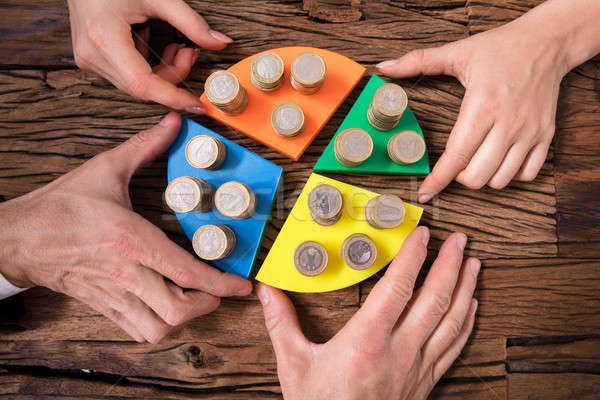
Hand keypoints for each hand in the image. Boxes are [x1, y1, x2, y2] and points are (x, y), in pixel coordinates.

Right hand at [0, 112, 251, 342]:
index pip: (186, 271)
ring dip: (184, 318)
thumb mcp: (105, 169)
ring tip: (194, 299)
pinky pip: (137, 330)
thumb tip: (173, 124)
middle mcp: (126, 273)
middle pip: (177, 309)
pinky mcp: (103, 304)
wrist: (18, 237)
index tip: (241, 285)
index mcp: (130, 240)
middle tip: (217, 289)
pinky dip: (160, 325)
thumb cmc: (60, 207)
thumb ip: (144, 146)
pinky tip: (167, 306)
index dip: (220, 283)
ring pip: (158, 328)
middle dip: (207, 304)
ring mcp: (113, 294)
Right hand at [67, 0, 232, 112]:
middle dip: (174, 73)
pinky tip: (154, 41)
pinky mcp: (93, 58)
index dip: (173, 98)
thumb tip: (220, 43)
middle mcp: (93, 55)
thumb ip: (191, 23)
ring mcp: (90, 59)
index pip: (143, 85)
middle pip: (144, 87)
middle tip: (191, 52)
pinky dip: (148, 64)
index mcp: (104, 39)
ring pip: (137, 84)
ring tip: (177, 45)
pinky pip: (128, 74)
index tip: (197, 105)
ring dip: (163, 69)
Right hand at [257, 227, 479, 399]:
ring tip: (474, 264)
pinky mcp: (424, 382)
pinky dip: (466, 323)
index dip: (412, 257)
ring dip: (465, 289)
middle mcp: (398, 352)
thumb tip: (267, 292)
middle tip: (460, 240)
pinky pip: (453, 348)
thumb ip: (281, 324)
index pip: (397, 289)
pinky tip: (471, 306)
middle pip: (433, 300)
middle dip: (450, 265)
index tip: (421, 234)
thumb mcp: (293, 365)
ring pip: (450, 322)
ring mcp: (416, 368)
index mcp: (366, 342)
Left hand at [377, 12, 567, 200]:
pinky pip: (527, 174)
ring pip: (501, 180)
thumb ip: (418, 61)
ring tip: (475, 160)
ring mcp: (529, 132)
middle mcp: (507, 124)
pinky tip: (500, 160)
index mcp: (482, 106)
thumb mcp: (457, 52)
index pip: (455, 156)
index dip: (437, 180)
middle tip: (454, 163)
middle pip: (476, 176)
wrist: (546, 42)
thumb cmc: (500, 48)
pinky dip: (511, 174)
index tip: (425, 193)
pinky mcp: (546, 135)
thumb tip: (384, 68)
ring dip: (483, 177)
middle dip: (458, 177)